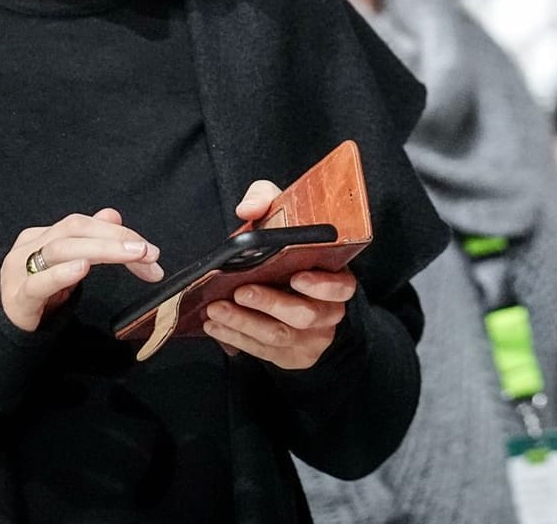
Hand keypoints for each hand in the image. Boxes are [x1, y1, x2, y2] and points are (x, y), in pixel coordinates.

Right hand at [0, 207, 162, 332]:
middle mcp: (29, 246)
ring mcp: (19, 271)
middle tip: (148, 252)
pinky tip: (83, 268)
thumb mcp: (67, 265)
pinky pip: (37, 282)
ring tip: (131, 255)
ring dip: (101, 250)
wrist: (3, 328)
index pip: (85, 224)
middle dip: (116, 238)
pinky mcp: (17, 298)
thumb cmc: (39, 294)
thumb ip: (88, 240)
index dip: (120, 233)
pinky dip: (61, 274)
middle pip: (74, 229)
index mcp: (43, 235)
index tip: (151, 252)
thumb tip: (113, 215)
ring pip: (60, 250)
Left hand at [203, 179, 353, 369]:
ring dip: (244, 323)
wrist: (289, 290)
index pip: (341, 286)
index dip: (322, 285)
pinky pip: (263, 351)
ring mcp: (310, 337)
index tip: (296, 277)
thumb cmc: (285, 250)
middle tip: (241, 291)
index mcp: (335, 278)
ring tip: (216, 309)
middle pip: (305, 315)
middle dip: (270, 304)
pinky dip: (236, 338)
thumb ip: (267, 200)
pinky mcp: (289, 355)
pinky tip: (215, 326)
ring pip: (279, 335)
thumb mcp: (281, 217)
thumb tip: (248, 209)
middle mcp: (328, 311)